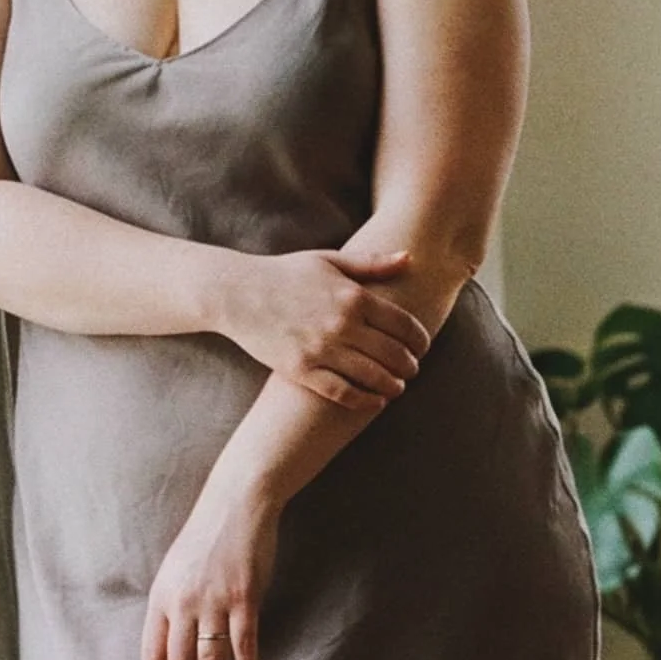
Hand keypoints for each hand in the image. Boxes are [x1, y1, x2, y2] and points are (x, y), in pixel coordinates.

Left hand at [142, 475, 278, 659]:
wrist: (237, 504)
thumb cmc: (208, 537)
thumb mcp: (177, 570)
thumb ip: (174, 605)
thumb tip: (175, 643)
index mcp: (162, 598)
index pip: (152, 653)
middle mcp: (183, 603)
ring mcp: (214, 601)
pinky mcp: (244, 598)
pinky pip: (243, 644)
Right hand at [215, 246, 429, 410]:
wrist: (237, 294)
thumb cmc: (284, 274)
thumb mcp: (329, 260)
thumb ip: (371, 263)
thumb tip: (409, 258)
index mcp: (354, 296)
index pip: (404, 324)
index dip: (420, 340)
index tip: (422, 347)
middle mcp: (342, 324)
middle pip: (394, 354)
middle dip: (410, 366)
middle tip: (412, 370)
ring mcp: (322, 349)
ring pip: (373, 376)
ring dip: (393, 386)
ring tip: (397, 387)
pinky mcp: (303, 370)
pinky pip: (343, 392)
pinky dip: (365, 400)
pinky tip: (375, 401)